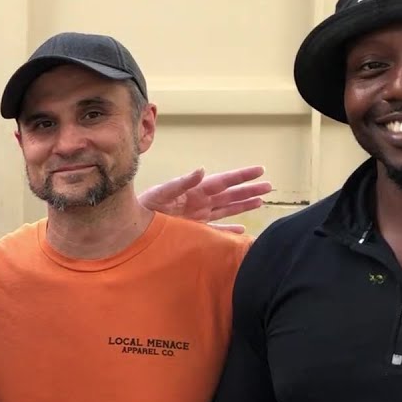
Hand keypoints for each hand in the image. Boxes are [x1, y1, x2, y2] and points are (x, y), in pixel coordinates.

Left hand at [138, 166, 271, 233]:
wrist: (131, 226)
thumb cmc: (145, 206)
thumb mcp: (162, 193)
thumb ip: (182, 182)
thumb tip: (202, 170)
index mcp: (195, 191)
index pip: (223, 181)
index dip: (241, 176)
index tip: (259, 170)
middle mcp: (200, 202)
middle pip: (230, 195)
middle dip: (249, 191)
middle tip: (270, 185)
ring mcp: (198, 216)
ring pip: (227, 210)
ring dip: (243, 206)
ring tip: (261, 201)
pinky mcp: (193, 230)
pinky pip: (216, 230)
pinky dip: (229, 232)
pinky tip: (242, 230)